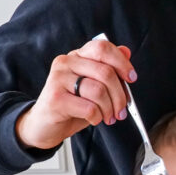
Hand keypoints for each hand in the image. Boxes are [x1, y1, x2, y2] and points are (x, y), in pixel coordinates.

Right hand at [15, 37, 135, 149]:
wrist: (44, 126)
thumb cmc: (72, 106)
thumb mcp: (94, 86)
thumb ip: (109, 69)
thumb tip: (126, 52)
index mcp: (77, 56)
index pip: (102, 48)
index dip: (121, 62)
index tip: (131, 78)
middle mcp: (66, 63)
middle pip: (105, 72)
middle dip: (120, 95)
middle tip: (121, 110)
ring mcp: (58, 79)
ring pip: (99, 91)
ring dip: (109, 109)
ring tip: (107, 117)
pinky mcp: (56, 98)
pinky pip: (89, 107)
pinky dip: (97, 117)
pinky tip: (94, 119)